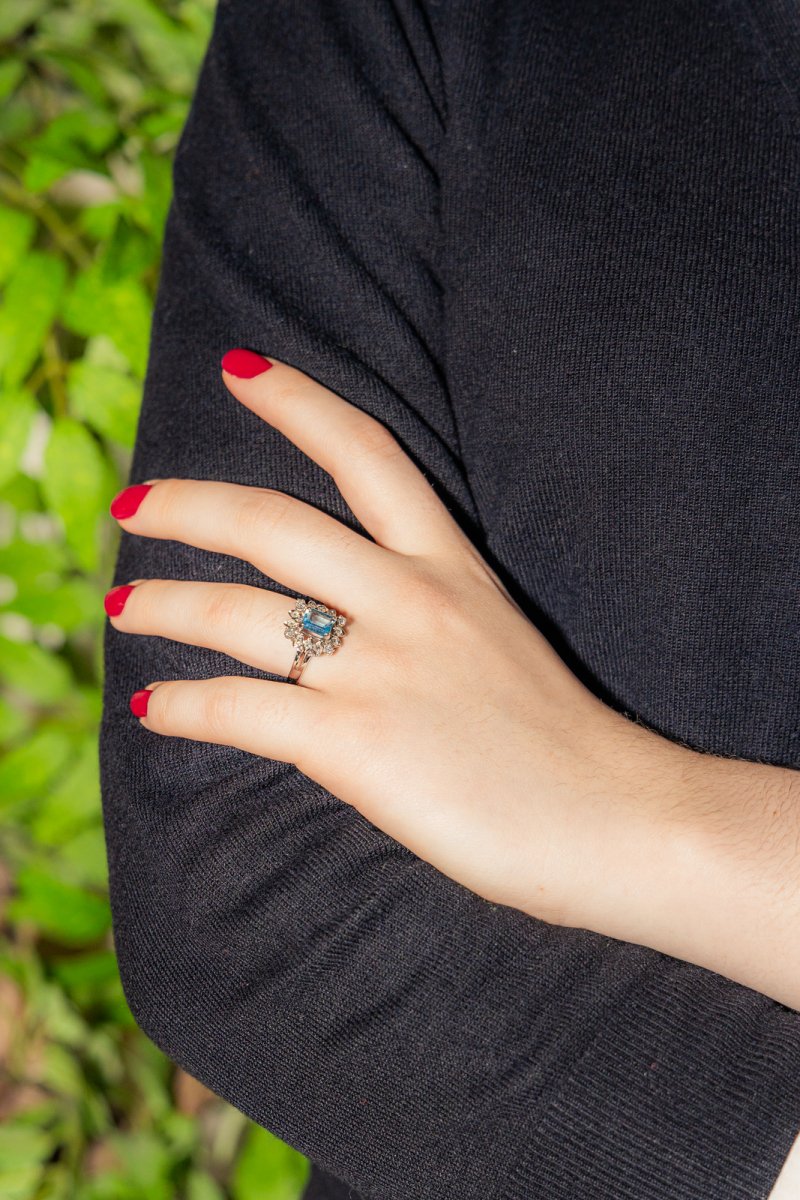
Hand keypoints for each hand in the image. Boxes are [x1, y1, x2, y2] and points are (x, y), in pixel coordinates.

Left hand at [105, 349, 684, 930]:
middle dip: (187, 506)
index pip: (366, 455)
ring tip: (120, 608)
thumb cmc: (564, 744)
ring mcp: (379, 668)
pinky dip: (184, 707)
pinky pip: (239, 709)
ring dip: (162, 606)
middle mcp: (410, 599)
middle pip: (273, 522)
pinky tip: (154, 708)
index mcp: (451, 567)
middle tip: (132, 503)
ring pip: (236, 613)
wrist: (616, 819)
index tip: (240, 370)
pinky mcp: (354, 743)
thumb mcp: (499, 643)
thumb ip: (426, 618)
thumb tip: (348, 629)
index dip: (296, 401)